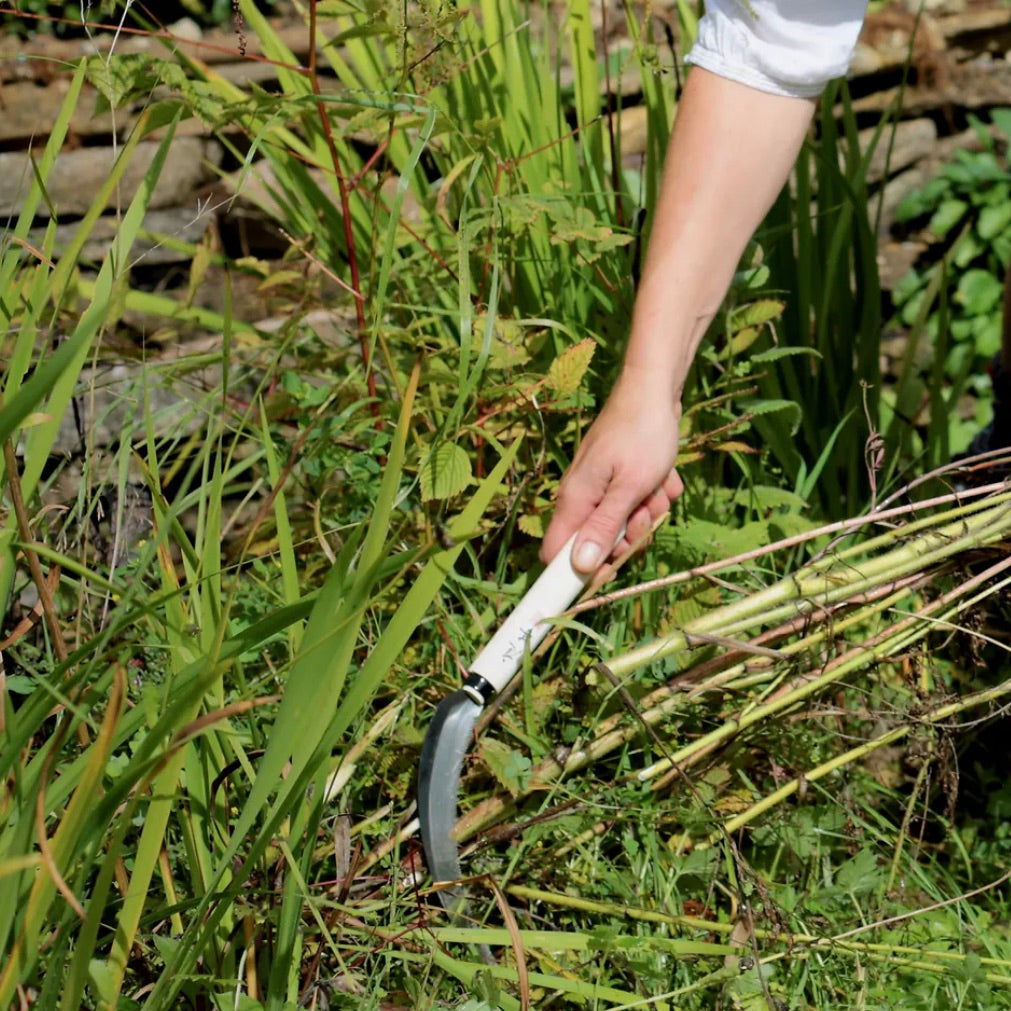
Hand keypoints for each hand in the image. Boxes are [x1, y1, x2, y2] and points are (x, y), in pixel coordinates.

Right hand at [541, 372, 683, 571]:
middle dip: (628, 536)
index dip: (579, 572)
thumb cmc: (642, 435)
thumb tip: (581, 566)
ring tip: (656, 486)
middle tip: (645, 513)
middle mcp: (581, 496)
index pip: (556, 555)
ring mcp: (600, 486)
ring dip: (646, 512)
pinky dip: (652, 494)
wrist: (655, 389)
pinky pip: (635, 502)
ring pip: (622, 523)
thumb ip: (605, 527)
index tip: (611, 574)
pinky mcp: (617, 477)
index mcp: (575, 500)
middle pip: (597, 542)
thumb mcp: (630, 487)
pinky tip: (661, 475)